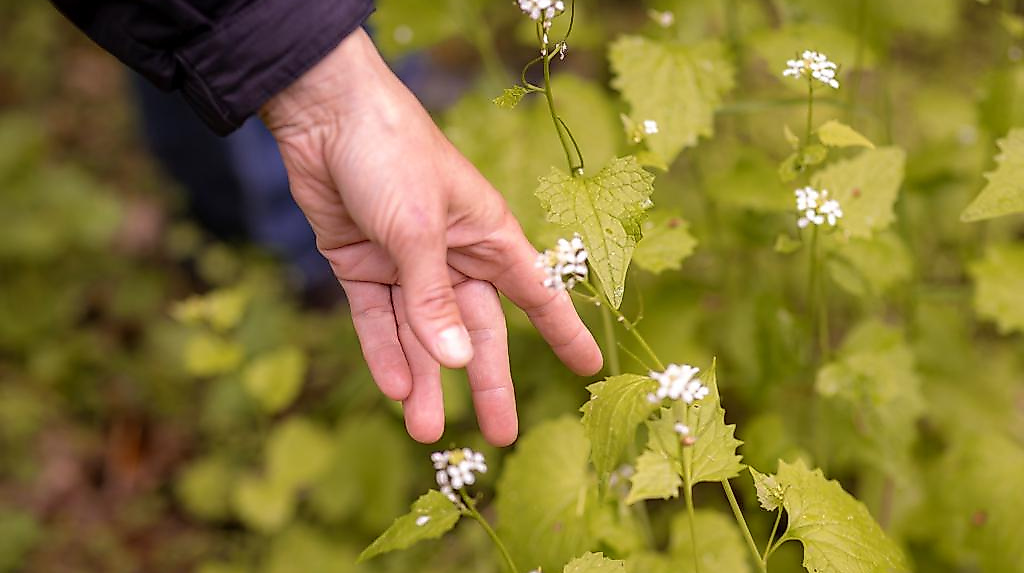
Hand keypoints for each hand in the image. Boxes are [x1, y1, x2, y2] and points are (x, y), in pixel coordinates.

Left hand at [260, 29, 601, 445]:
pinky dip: (384, 353)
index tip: (589, 368)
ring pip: (423, 334)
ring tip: (425, 431)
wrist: (325, 112)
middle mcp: (453, 254)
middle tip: (499, 435)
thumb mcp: (418, 231)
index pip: (538, 293)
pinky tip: (393, 389)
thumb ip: (434, 300)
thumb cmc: (393, 154)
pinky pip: (378, 320)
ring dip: (425, 380)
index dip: (564, 332)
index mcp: (488, 236)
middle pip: (477, 330)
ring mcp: (407, 263)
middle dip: (485, 381)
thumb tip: (454, 361)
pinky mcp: (364, 265)